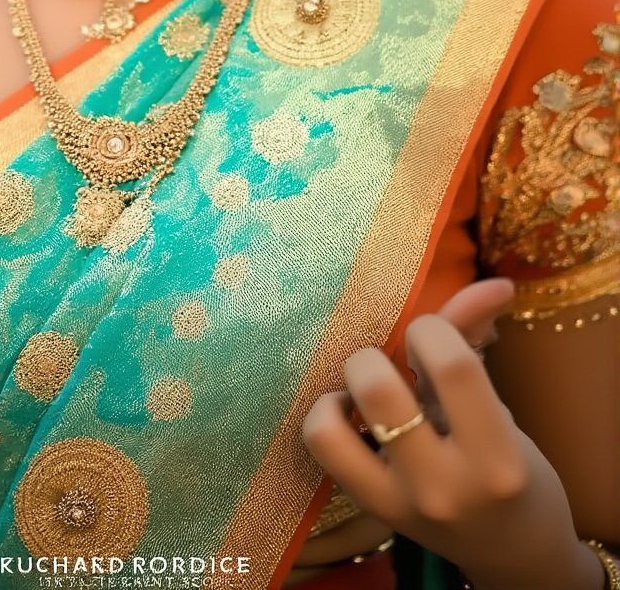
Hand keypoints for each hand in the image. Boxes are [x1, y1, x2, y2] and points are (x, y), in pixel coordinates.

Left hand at [301, 280, 589, 587]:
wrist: (514, 554)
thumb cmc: (512, 468)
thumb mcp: (500, 408)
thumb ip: (476, 340)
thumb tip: (492, 283)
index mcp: (494, 456)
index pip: (449, 363)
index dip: (431, 329)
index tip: (431, 338)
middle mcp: (443, 486)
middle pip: (377, 389)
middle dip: (375, 354)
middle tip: (393, 362)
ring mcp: (399, 504)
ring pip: (328, 429)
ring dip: (340, 391)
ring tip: (362, 391)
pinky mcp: (371, 511)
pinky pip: (321, 450)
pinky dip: (324, 418)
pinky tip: (350, 415)